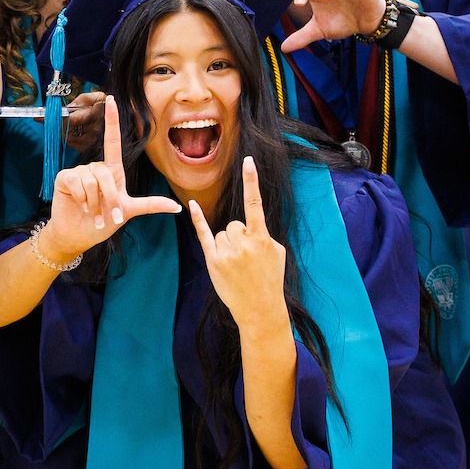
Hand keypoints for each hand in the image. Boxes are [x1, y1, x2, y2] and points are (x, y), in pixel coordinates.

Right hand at [42, 95, 179, 260]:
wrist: (80, 236)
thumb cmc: (104, 221)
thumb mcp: (129, 211)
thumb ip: (151, 205)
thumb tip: (177, 207)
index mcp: (111, 170)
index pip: (112, 140)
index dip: (111, 119)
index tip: (111, 99)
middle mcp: (94, 168)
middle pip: (105, 172)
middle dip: (110, 196)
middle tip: (108, 215)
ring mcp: (78, 172)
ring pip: (91, 179)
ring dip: (95, 202)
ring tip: (93, 213)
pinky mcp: (64, 178)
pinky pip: (77, 182)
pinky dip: (82, 198)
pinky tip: (80, 206)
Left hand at [190, 156, 289, 331]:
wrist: (260, 308)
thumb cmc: (270, 279)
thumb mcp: (276, 253)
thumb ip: (263, 234)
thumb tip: (250, 225)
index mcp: (261, 238)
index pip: (255, 204)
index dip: (251, 181)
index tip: (248, 161)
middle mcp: (243, 243)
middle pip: (234, 224)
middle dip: (239, 238)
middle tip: (246, 259)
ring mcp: (227, 252)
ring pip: (222, 232)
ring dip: (228, 244)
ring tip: (238, 266)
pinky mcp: (213, 261)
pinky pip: (204, 234)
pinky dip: (198, 219)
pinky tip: (192, 205)